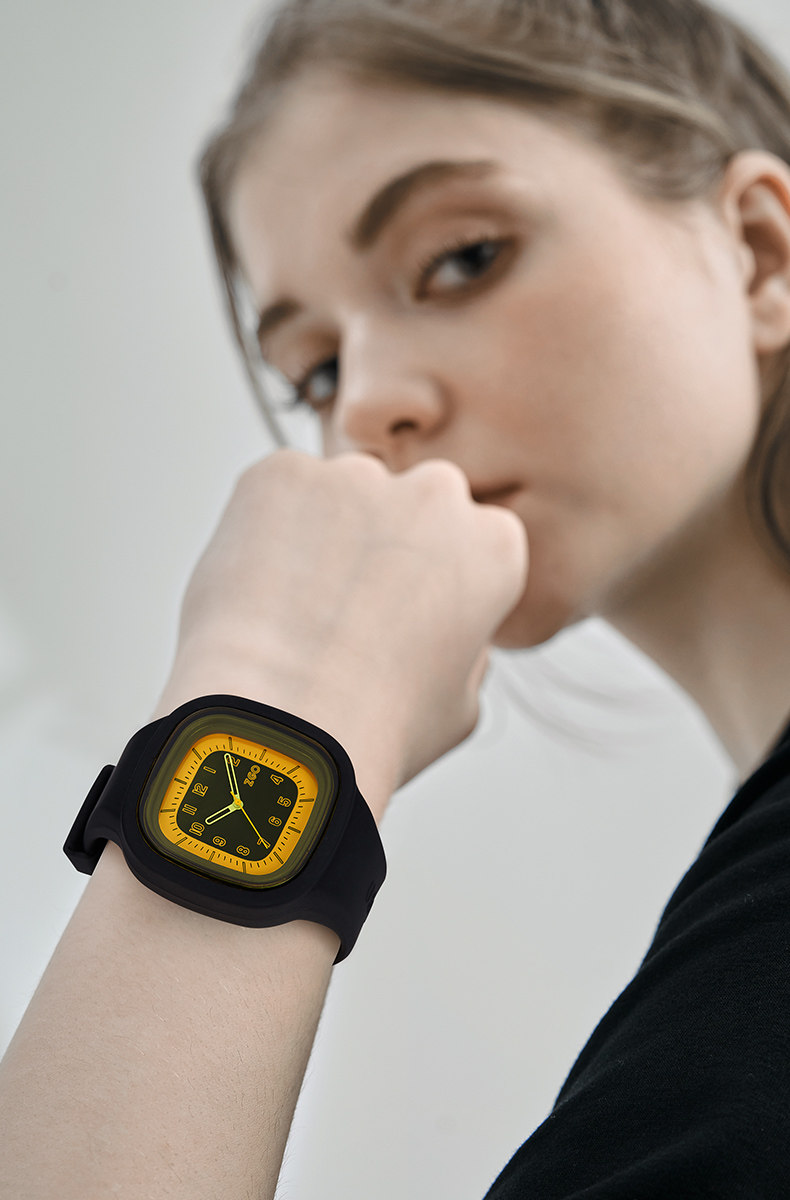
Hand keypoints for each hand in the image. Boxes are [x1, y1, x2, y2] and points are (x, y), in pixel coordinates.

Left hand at [157, 451, 527, 814]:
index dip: (435, 579)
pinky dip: (265, 528)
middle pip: (412, 503)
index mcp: (494, 545)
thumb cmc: (371, 730)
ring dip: (324, 532)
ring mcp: (354, 476)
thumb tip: (451, 636)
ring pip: (340, 494)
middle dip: (388, 539)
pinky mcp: (280, 472)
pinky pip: (277, 493)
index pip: (472, 540)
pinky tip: (258, 589)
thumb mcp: (460, 707)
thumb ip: (467, 650)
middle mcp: (434, 494)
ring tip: (293, 608)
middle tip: (346, 605)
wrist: (279, 724)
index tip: (405, 614)